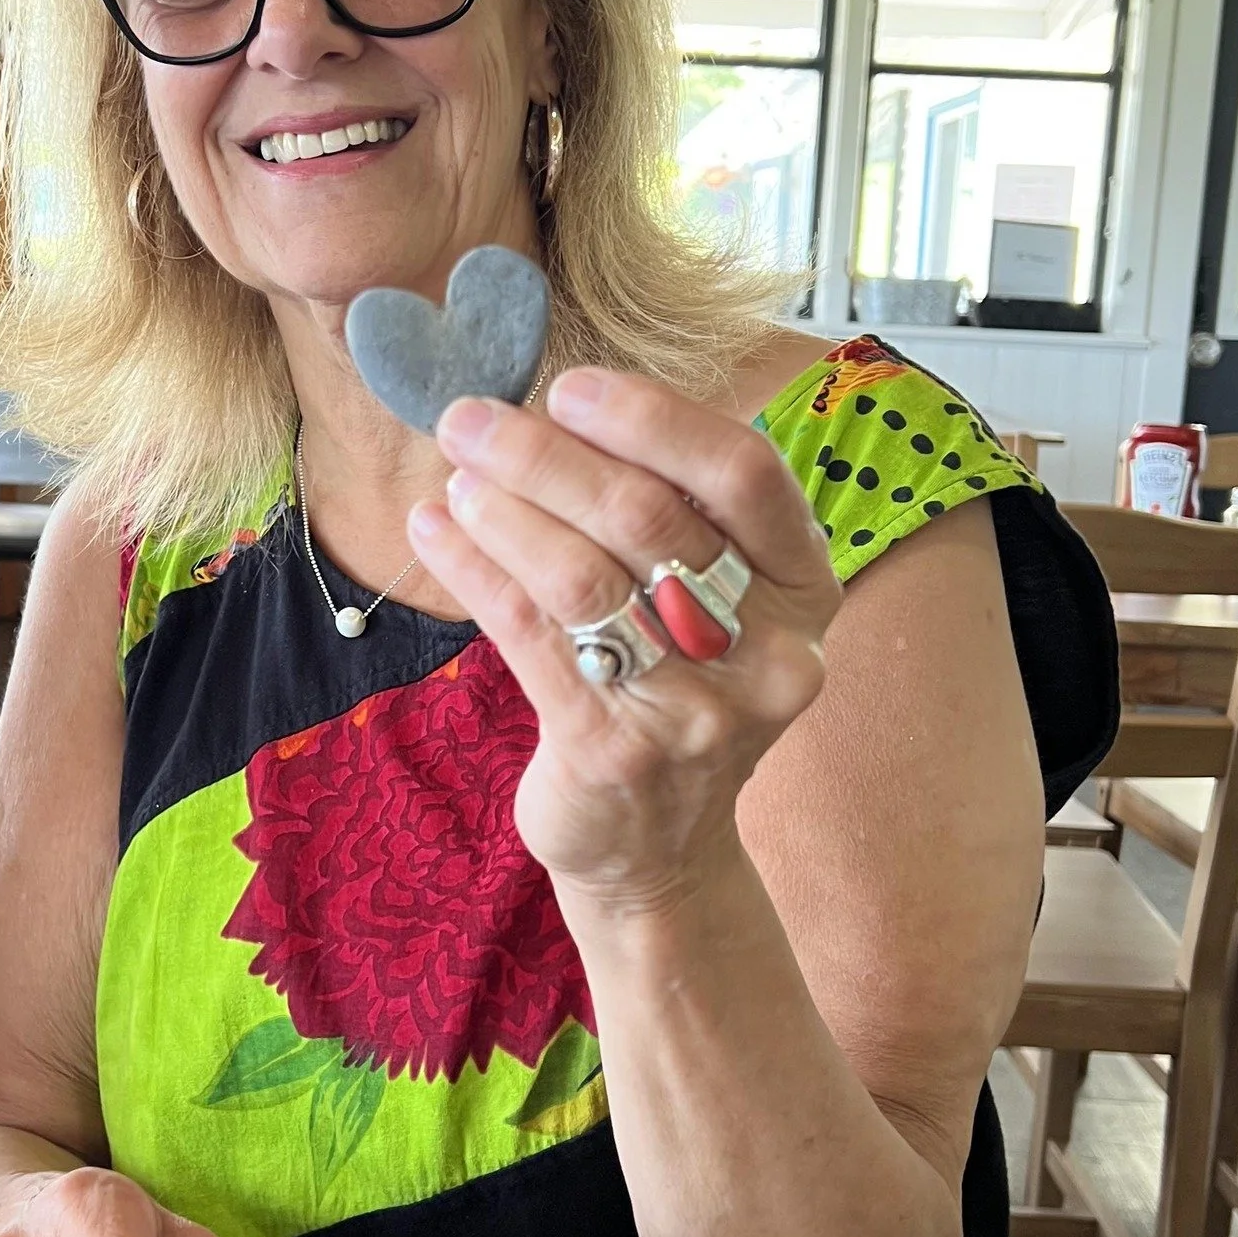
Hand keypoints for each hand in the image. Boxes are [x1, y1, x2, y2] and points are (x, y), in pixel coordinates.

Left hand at [406, 368, 840, 908]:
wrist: (658, 849)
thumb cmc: (676, 690)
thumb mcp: (713, 603)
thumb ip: (667, 513)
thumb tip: (553, 405)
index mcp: (804, 589)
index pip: (743, 475)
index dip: (652, 420)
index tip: (569, 387)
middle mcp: (766, 650)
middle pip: (648, 519)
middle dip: (545, 456)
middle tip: (471, 418)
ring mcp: (694, 708)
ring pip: (581, 575)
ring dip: (503, 508)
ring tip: (454, 473)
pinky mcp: (611, 749)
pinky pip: (526, 633)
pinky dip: (473, 568)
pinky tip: (433, 530)